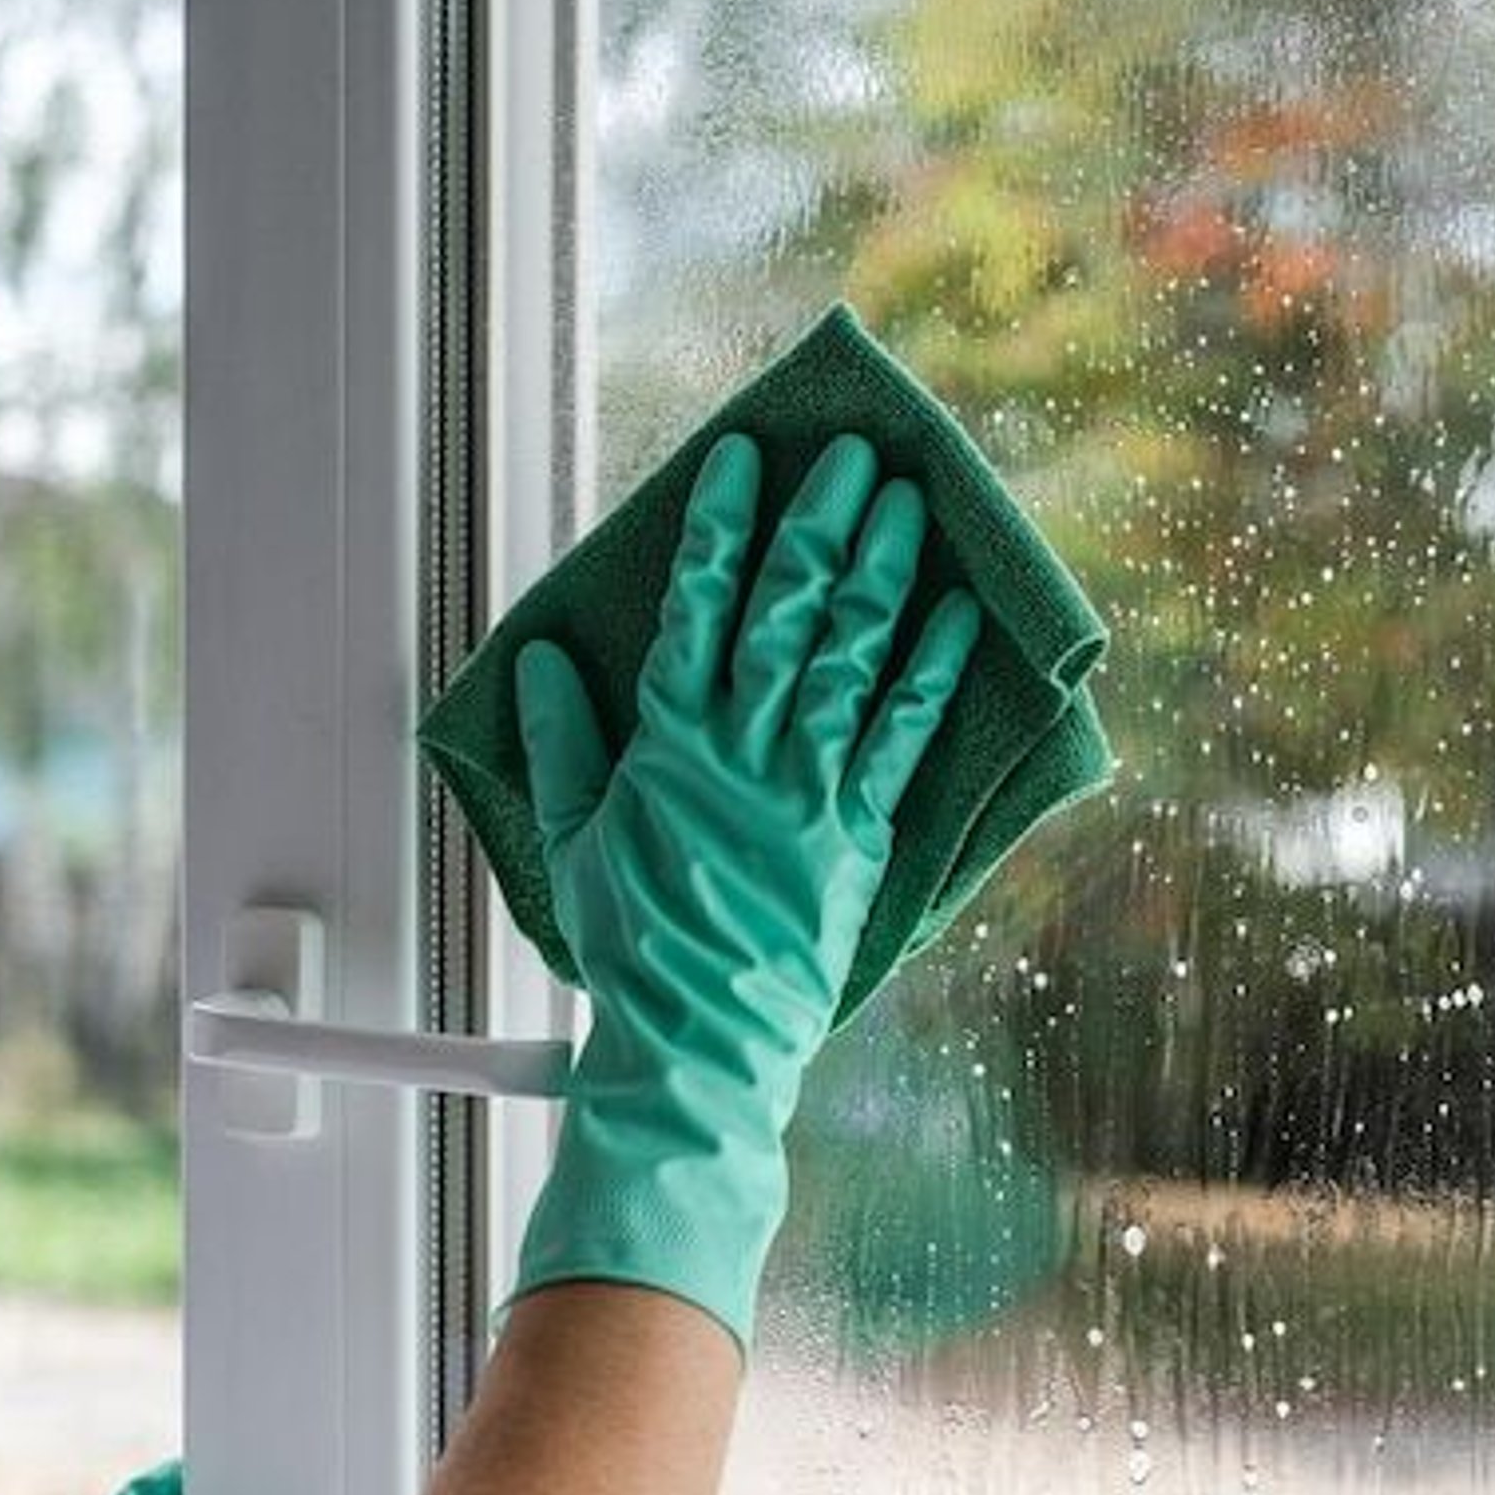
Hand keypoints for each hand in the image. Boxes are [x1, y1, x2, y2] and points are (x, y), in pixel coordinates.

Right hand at [509, 430, 980, 1353]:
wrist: (697, 1042)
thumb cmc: (632, 948)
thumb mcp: (572, 842)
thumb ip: (560, 746)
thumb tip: (541, 662)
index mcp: (670, 745)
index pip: (698, 608)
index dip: (723, 527)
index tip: (742, 458)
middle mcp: (744, 753)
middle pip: (789, 613)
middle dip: (820, 523)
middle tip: (850, 452)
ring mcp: (808, 790)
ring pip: (851, 656)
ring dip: (882, 572)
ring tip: (907, 502)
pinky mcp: (858, 834)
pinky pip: (899, 738)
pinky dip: (928, 673)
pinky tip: (953, 616)